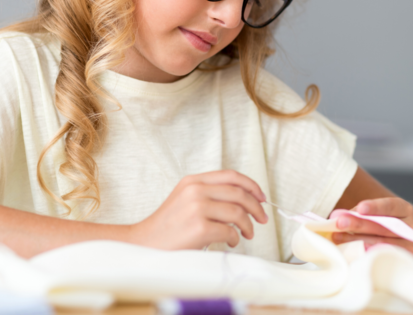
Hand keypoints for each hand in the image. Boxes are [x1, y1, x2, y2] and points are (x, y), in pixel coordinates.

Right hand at [128, 170, 267, 249]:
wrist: (143, 244)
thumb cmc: (168, 227)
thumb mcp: (186, 199)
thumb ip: (209, 194)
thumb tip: (244, 199)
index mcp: (193, 181)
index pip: (231, 176)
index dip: (252, 185)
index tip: (262, 197)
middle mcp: (195, 190)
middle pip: (239, 193)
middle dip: (256, 207)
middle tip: (262, 218)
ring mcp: (197, 208)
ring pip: (238, 212)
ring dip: (248, 225)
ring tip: (247, 233)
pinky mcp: (199, 228)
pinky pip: (229, 231)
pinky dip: (236, 238)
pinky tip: (232, 242)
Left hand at [331, 197, 412, 256]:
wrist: (399, 238)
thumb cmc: (381, 222)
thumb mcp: (375, 212)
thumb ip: (358, 213)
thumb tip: (337, 217)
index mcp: (404, 209)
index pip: (391, 206)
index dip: (375, 207)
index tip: (360, 209)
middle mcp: (410, 228)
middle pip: (383, 227)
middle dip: (359, 224)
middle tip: (339, 223)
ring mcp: (409, 247)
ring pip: (381, 244)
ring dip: (356, 240)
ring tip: (338, 237)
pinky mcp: (401, 261)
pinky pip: (381, 258)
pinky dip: (364, 254)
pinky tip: (351, 251)